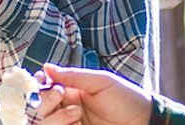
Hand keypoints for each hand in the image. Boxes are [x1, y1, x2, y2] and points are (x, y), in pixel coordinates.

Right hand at [38, 63, 153, 124]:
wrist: (145, 122)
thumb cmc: (127, 99)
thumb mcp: (101, 81)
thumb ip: (73, 76)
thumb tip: (46, 67)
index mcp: (71, 92)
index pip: (44, 88)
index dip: (39, 84)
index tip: (42, 79)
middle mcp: (66, 109)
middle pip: (39, 106)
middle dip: (45, 99)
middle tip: (60, 93)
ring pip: (44, 123)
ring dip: (54, 117)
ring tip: (75, 112)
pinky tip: (75, 122)